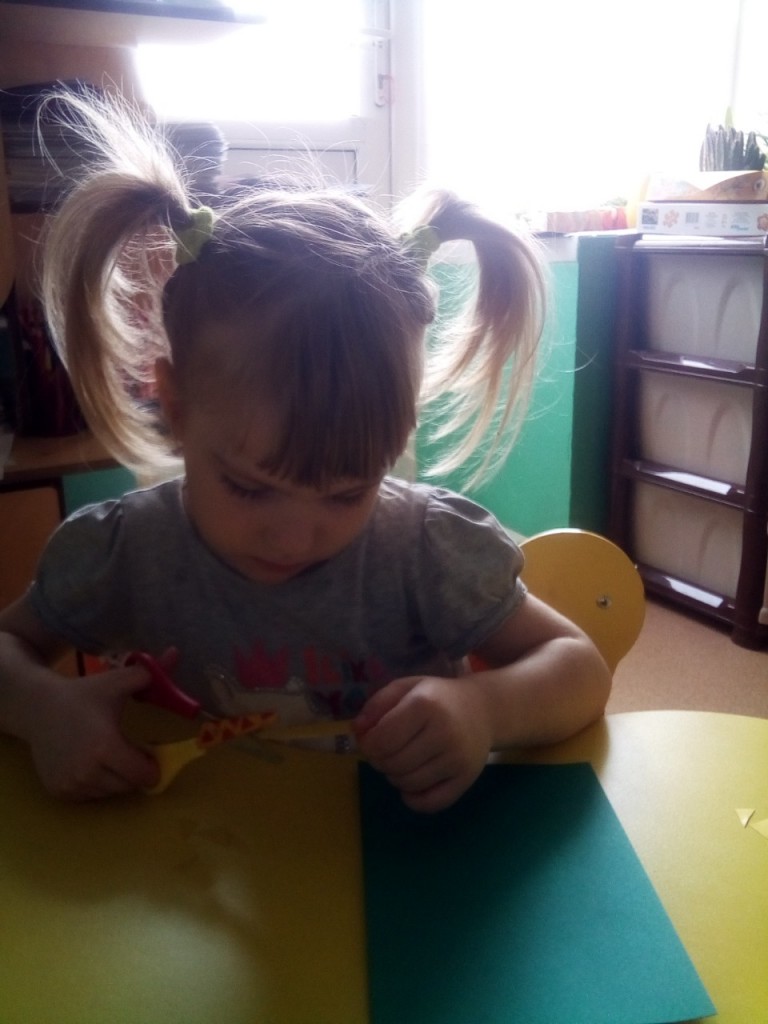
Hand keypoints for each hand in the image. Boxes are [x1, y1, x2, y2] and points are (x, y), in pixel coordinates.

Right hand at [25, 660, 162, 800]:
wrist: (38, 707)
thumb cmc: (82, 695)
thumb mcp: (115, 681)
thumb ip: (147, 674)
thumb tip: (175, 654)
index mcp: (105, 747)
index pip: (142, 775)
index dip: (151, 766)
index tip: (149, 754)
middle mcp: (87, 772)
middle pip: (127, 786)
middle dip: (133, 772)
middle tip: (126, 751)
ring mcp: (70, 785)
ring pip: (108, 793)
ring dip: (113, 779)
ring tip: (104, 754)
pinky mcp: (58, 791)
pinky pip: (88, 796)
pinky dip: (94, 784)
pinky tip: (87, 762)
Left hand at [354, 675, 492, 812]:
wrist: (483, 709)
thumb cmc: (438, 697)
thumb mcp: (406, 688)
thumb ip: (377, 705)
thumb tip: (356, 732)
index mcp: (425, 705)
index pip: (382, 740)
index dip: (368, 745)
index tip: (371, 741)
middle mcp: (443, 732)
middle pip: (393, 764)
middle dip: (380, 761)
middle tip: (386, 752)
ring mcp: (457, 759)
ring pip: (408, 784)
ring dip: (395, 777)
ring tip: (401, 762)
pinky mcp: (466, 779)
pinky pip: (430, 803)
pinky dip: (413, 799)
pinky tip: (412, 784)